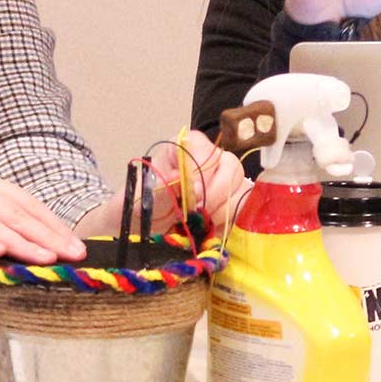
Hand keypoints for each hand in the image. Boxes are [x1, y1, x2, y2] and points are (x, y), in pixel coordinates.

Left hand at [78, 130, 252, 241]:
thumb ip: (159, 187)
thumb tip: (180, 178)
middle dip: (216, 193)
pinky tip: (214, 229)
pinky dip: (232, 220)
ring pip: (240, 187)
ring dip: (224, 209)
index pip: (205, 148)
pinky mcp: (229, 204)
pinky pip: (244, 207)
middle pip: (230, 165)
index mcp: (182, 150)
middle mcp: (206, 161)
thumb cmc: (136, 208)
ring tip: (203, 222)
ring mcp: (221, 182)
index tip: (193, 193)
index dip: (203, 170)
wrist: (136, 233)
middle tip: (198, 212)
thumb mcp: (139, 199)